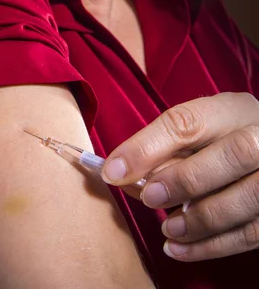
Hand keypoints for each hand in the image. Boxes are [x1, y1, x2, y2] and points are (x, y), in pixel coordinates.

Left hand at [101, 92, 258, 261]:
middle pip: (233, 154)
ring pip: (247, 198)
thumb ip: (164, 150)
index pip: (189, 120)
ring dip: (200, 219)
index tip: (114, 169)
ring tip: (168, 229)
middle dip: (185, 179)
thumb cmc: (221, 142)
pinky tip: (181, 248)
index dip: (148, 145)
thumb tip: (122, 174)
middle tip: (149, 197)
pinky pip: (252, 233)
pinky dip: (212, 246)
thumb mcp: (197, 133)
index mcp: (231, 110)